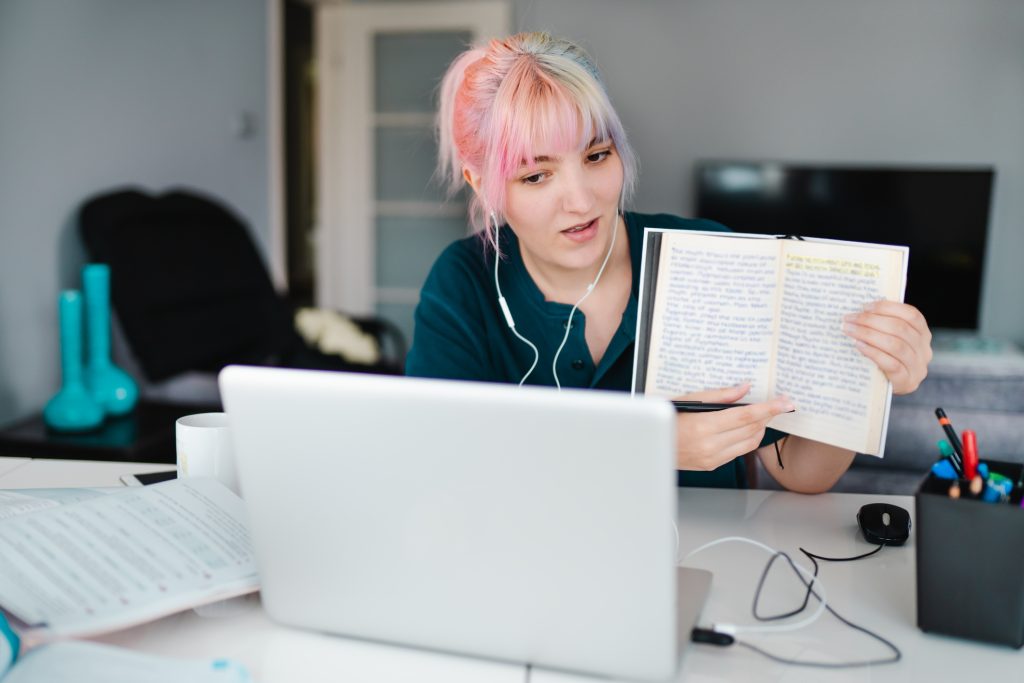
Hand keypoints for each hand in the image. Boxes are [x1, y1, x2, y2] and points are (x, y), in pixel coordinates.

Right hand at [673, 383, 793, 470]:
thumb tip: (744, 388)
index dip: (769, 408)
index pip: (746, 416)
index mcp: (704, 426)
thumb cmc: (666, 418)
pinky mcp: (712, 465)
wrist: (650, 444)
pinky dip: (746, 439)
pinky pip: (738, 451)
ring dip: (760, 428)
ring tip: (762, 416)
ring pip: (749, 442)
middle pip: (752, 429)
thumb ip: (720, 395)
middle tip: (777, 405)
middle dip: (768, 416)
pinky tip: (744, 429)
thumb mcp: (689, 400)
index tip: (785, 403)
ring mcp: (712, 458)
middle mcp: (710, 445)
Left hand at [843, 300, 931, 394]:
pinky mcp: (907, 381)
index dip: (888, 308)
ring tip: (849, 330)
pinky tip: (858, 346)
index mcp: (922, 335)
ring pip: (895, 345)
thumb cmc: (884, 359)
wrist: (884, 390)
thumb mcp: (888, 340)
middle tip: (849, 318)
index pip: (912, 315)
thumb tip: (861, 309)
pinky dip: (873, 352)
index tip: (865, 306)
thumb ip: (883, 326)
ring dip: (869, 334)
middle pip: (900, 328)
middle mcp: (924, 350)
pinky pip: (891, 364)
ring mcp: (917, 367)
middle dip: (871, 320)